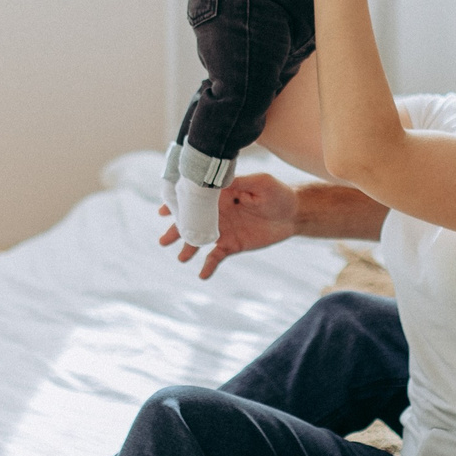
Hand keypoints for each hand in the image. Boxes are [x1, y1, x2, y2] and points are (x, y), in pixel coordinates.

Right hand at [155, 172, 298, 278]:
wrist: (294, 214)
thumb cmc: (278, 193)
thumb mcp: (261, 183)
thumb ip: (239, 182)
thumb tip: (219, 181)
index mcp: (220, 195)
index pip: (195, 199)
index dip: (177, 205)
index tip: (162, 211)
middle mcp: (217, 212)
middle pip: (192, 221)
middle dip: (176, 230)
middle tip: (163, 241)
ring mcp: (223, 230)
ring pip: (200, 240)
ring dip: (189, 248)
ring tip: (182, 257)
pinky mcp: (232, 245)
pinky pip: (216, 256)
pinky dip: (208, 265)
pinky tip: (202, 274)